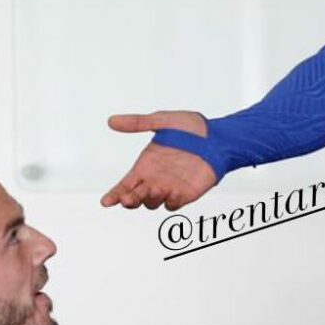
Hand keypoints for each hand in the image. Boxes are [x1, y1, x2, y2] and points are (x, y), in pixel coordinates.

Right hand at [101, 111, 217, 211]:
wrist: (219, 136)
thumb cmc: (191, 128)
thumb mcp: (162, 120)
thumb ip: (138, 122)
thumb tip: (111, 121)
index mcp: (145, 165)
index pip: (125, 185)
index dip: (115, 194)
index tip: (106, 202)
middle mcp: (155, 179)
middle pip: (136, 198)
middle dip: (130, 200)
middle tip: (127, 199)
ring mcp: (170, 188)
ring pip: (153, 203)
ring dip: (150, 199)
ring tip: (155, 188)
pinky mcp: (187, 193)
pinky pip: (174, 204)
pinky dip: (171, 202)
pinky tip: (171, 195)